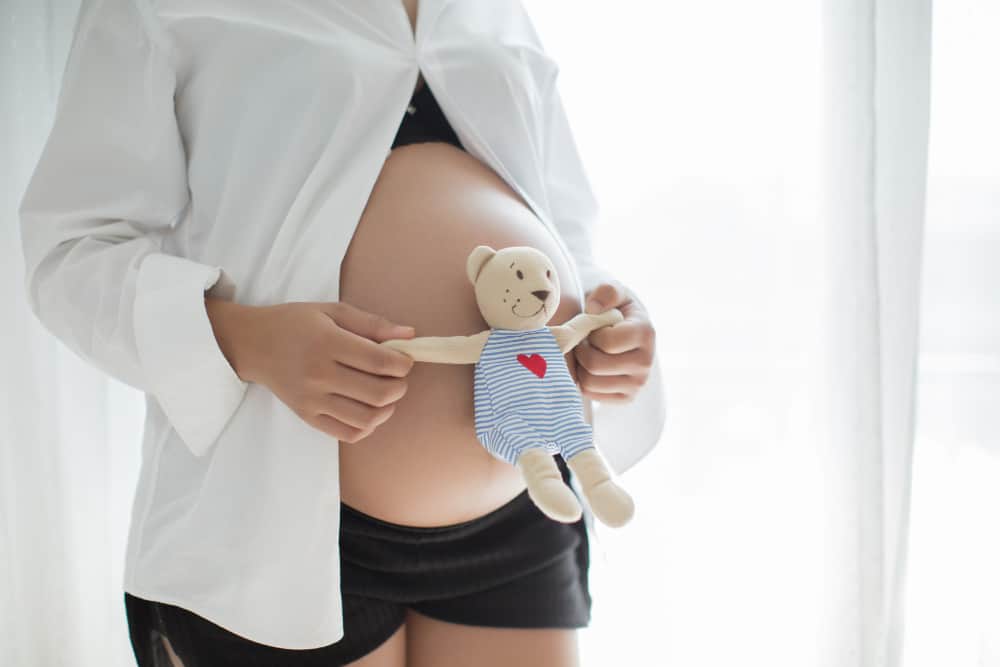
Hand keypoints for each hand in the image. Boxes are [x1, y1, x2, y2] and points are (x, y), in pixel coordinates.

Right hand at [209, 299, 415, 442]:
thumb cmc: (295, 324)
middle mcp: (319, 375)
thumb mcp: (332, 312)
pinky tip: (368, 409)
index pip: (380, 362)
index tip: (404, 359)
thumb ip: (372, 323)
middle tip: (397, 376)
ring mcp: (312, 400)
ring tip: (386, 393)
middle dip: (400, 385)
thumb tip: (410, 334)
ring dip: (388, 407)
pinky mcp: (307, 417)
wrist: (252, 345)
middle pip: (379, 393)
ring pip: (368, 418)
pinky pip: (348, 433)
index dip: (403, 363)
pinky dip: (368, 425)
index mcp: (328, 343)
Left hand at [573, 281, 655, 402]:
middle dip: (582, 350)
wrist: (624, 330)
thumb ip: (606, 291)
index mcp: (645, 334)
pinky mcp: (627, 397)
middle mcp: (646, 362)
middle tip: (584, 341)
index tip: (593, 327)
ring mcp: (638, 383)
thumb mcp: (612, 292)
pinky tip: (591, 367)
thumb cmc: (614, 309)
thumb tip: (593, 309)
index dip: (591, 334)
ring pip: (590, 383)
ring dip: (580, 366)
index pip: (607, 343)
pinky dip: (584, 380)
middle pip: (595, 365)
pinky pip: (591, 394)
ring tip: (587, 352)